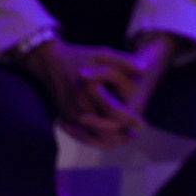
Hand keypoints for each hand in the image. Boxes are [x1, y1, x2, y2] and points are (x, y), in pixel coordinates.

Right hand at [22, 39, 143, 146]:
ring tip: (124, 139)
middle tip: (133, 136)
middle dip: (119, 136)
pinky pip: (79, 135)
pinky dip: (93, 139)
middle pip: (101, 130)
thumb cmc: (81, 56)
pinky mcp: (63, 117)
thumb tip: (145, 70)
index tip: (141, 123)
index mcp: (88, 89)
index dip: (129, 119)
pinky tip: (107, 139)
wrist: (51, 61)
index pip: (113, 112)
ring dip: (107, 141)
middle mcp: (76, 105)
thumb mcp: (103, 54)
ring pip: (89, 137)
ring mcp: (68, 113)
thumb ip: (124, 62)